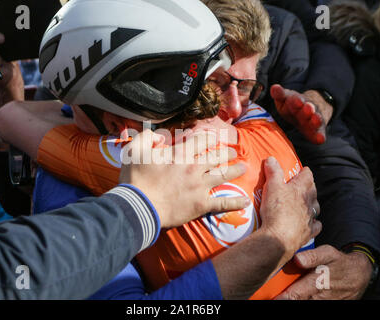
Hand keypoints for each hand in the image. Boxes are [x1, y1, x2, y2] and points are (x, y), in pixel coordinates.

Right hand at [119, 129, 248, 227]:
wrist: (138, 207)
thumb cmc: (135, 179)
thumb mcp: (134, 151)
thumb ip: (147, 137)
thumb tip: (158, 136)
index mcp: (180, 154)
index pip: (200, 141)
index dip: (209, 138)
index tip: (214, 138)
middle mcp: (194, 168)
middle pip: (216, 157)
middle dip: (227, 153)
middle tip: (234, 152)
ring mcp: (200, 186)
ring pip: (223, 175)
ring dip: (235, 170)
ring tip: (243, 167)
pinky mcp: (201, 205)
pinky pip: (222, 203)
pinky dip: (235, 202)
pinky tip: (245, 201)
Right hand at [259, 157, 321, 257]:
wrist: (279, 237)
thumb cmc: (276, 210)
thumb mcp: (271, 187)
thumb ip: (273, 172)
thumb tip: (272, 158)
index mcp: (301, 189)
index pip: (307, 176)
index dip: (305, 172)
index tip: (304, 169)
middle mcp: (309, 202)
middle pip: (313, 190)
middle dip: (309, 186)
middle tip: (304, 184)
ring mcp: (310, 217)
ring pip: (316, 207)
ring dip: (312, 203)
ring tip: (307, 203)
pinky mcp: (308, 232)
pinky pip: (316, 225)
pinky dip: (314, 222)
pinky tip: (311, 222)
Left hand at [270, 84, 329, 144]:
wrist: (310, 110)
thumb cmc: (292, 106)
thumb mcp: (284, 99)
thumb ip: (279, 94)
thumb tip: (274, 88)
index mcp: (296, 101)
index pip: (295, 99)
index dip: (296, 100)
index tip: (298, 100)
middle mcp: (307, 109)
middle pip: (307, 108)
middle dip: (307, 108)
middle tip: (308, 108)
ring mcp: (313, 118)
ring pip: (315, 119)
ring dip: (316, 119)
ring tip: (316, 119)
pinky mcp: (318, 130)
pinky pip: (320, 133)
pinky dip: (320, 136)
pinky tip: (320, 139)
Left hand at [276, 245, 371, 299]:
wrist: (359, 275)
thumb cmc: (339, 262)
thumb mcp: (328, 253)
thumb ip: (312, 256)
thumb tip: (297, 259)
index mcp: (318, 282)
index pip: (296, 295)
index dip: (283, 298)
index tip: (272, 297)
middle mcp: (320, 296)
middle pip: (298, 300)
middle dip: (284, 298)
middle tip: (269, 297)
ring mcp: (324, 302)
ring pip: (305, 302)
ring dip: (292, 298)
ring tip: (279, 296)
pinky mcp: (326, 304)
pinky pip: (310, 302)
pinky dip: (302, 299)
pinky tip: (289, 295)